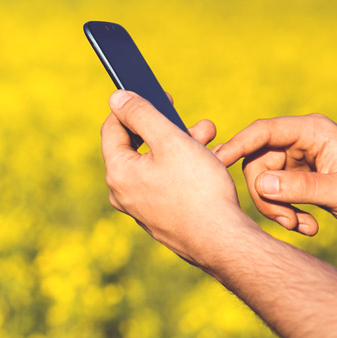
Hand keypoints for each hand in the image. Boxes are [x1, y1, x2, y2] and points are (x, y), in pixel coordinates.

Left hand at [101, 90, 254, 267]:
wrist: (224, 242)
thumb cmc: (198, 190)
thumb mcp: (170, 140)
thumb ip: (141, 114)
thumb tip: (116, 98)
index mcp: (118, 172)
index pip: (112, 128)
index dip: (133, 106)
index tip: (159, 94)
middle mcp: (123, 192)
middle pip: (138, 146)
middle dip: (167, 127)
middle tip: (196, 121)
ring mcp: (141, 208)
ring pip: (157, 164)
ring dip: (182, 145)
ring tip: (210, 136)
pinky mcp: (160, 218)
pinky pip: (167, 183)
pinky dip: (184, 168)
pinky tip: (210, 162)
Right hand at [214, 114, 336, 233]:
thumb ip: (300, 187)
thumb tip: (260, 185)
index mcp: (312, 131)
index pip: (263, 132)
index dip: (237, 145)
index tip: (216, 163)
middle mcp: (301, 140)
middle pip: (258, 162)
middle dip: (266, 195)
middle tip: (286, 222)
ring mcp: (299, 157)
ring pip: (265, 180)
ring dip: (277, 208)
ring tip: (302, 227)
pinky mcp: (299, 175)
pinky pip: (277, 191)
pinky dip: (287, 210)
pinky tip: (307, 225)